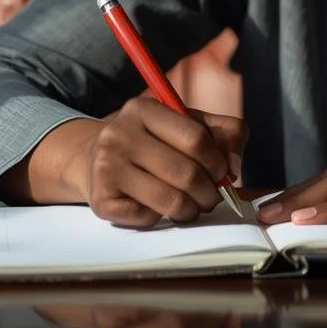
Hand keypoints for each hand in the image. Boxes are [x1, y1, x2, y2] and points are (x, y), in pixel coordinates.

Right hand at [10, 97, 246, 227]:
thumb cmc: (151, 141)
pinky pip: (149, 218)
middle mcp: (119, 135)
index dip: (218, 161)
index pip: (196, 138)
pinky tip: (159, 207)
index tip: (223, 173)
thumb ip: (221, 134)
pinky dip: (163, 217)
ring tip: (193, 206)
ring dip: (192, 210)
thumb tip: (234, 165)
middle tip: (212, 197)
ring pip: (170, 200)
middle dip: (210, 192)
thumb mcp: (183, 123)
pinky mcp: (101, 199)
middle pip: (186, 173)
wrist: (92, 157)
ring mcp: (106, 168)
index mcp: (143, 109)